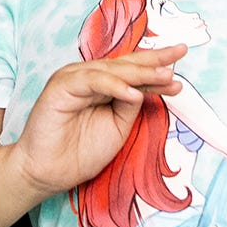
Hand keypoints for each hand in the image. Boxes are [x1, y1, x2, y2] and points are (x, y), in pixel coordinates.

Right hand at [10, 47, 184, 197]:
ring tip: (165, 76)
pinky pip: (92, 81)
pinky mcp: (61, 86)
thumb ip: (130, 106)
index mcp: (101, 85)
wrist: (47, 173)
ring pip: (112, 70)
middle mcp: (88, 77)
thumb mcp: (117, 128)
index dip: (156, 69)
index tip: (180, 73)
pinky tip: (134, 93)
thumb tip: (147, 88)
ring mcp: (74, 79)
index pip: (133, 72)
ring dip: (140, 73)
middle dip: (154, 61)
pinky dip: (115, 86)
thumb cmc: (78, 153)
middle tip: (180, 54)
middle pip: (125, 64)